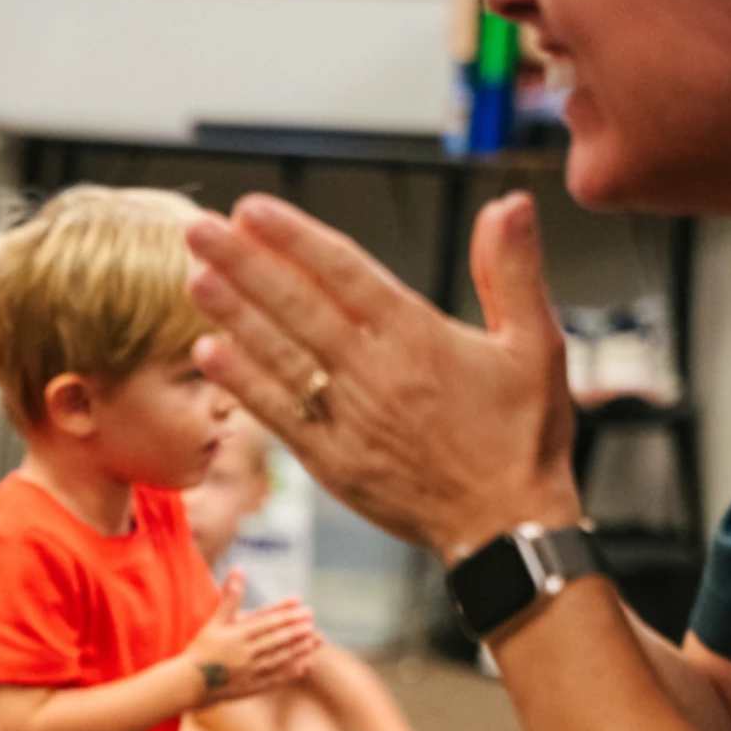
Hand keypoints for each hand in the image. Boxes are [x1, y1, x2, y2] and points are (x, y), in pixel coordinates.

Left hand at [185, 192, 581, 561]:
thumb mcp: (538, 343)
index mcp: (419, 337)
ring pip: (279, 355)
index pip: (344, 272)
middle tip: (197, 228)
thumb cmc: (523, 436)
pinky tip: (207, 352)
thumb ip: (513, 270)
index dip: (295, 238)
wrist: (506, 527)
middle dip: (243, 264)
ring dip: (232, 315)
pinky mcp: (330, 461)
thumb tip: (508, 203)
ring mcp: (347, 419)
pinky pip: (277, 414)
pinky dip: (241, 383)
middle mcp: (374, 373)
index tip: (252, 209)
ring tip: (192, 277)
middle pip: (297, 306)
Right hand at [185, 573, 319, 704]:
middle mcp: (246, 654)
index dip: (289, 617)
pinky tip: (303, 667)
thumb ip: (230, 597)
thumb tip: (238, 569)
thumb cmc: (200, 649)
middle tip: (313, 624)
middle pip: (277, 641)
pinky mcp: (250, 687)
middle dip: (298, 632)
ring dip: (299, 650)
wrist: (187, 683)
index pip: (268, 624)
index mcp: (237, 636)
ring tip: (314, 642)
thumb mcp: (214, 621)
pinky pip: (274, 679)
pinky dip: (289, 672)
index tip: (305, 611)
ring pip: (279, 659)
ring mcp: (249, 672)